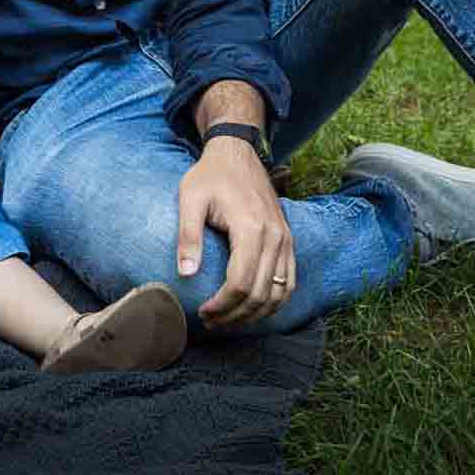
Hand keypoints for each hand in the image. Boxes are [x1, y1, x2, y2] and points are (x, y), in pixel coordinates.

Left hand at [176, 137, 295, 328]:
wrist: (238, 153)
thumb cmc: (210, 175)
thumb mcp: (190, 199)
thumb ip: (188, 236)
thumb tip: (186, 274)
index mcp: (250, 228)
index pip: (241, 283)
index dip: (222, 305)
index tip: (203, 312)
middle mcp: (275, 237)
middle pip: (261, 294)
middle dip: (236, 315)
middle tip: (212, 321)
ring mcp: (286, 239)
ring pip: (279, 293)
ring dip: (256, 314)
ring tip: (229, 320)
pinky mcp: (288, 240)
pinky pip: (289, 281)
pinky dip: (274, 301)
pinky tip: (253, 308)